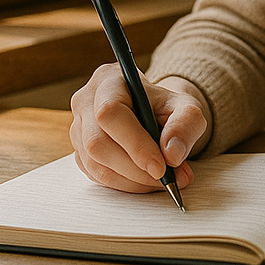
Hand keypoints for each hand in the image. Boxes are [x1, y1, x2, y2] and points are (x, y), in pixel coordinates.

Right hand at [70, 66, 210, 192]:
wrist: (153, 113)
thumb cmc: (165, 107)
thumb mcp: (186, 107)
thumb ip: (185, 125)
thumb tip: (172, 155)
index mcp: (109, 80)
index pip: (110, 114)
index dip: (135, 144)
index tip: (161, 167)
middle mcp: (85, 102)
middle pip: (98, 143)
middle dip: (135, 169)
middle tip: (168, 179)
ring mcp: (78, 128)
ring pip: (95, 164)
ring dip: (132, 181)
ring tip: (162, 181)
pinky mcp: (80, 152)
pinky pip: (96, 176)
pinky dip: (124, 184)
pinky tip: (145, 180)